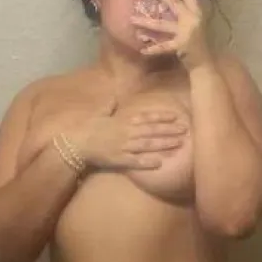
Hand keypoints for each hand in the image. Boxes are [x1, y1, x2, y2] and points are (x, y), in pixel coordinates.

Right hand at [72, 98, 188, 170]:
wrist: (75, 143)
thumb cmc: (87, 127)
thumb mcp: (100, 113)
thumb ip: (109, 106)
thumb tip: (114, 97)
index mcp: (122, 120)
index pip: (146, 117)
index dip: (162, 116)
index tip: (176, 116)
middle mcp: (126, 132)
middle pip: (151, 131)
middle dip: (169, 130)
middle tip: (185, 130)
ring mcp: (123, 146)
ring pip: (147, 144)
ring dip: (164, 144)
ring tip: (179, 144)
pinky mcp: (118, 160)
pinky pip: (135, 161)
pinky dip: (147, 162)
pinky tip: (160, 163)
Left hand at [130, 0, 211, 69]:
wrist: (204, 62)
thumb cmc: (197, 43)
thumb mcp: (194, 23)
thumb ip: (184, 13)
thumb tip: (169, 1)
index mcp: (196, 11)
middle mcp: (192, 18)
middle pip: (172, 2)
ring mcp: (186, 31)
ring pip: (162, 24)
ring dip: (145, 22)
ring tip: (132, 19)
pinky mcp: (181, 45)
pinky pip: (163, 46)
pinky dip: (153, 48)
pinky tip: (142, 49)